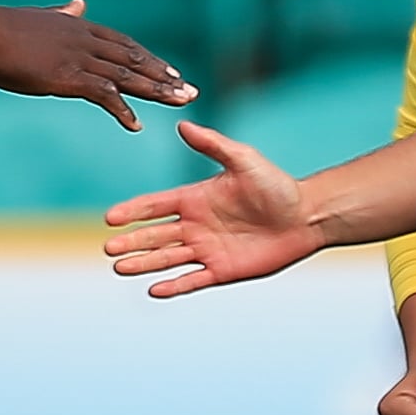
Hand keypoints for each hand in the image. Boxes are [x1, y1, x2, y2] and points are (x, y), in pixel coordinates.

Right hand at [0, 0, 195, 131]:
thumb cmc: (5, 27)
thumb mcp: (43, 18)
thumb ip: (65, 14)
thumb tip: (78, 5)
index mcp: (81, 27)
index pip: (126, 45)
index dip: (151, 60)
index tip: (172, 72)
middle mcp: (86, 41)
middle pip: (135, 60)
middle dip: (165, 77)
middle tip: (190, 91)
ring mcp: (79, 59)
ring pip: (127, 76)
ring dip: (156, 92)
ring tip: (179, 104)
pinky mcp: (66, 78)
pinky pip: (103, 95)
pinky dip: (122, 111)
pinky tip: (136, 125)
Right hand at [104, 122, 321, 297]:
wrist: (306, 216)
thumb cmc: (277, 185)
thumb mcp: (244, 159)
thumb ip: (213, 144)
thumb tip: (183, 124)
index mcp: (195, 198)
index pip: (155, 205)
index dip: (133, 211)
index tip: (110, 217)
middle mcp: (196, 225)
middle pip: (155, 235)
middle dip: (132, 242)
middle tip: (109, 249)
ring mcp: (207, 249)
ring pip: (167, 259)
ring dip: (144, 264)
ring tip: (120, 268)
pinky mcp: (222, 270)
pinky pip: (192, 280)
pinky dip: (173, 286)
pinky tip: (153, 289)